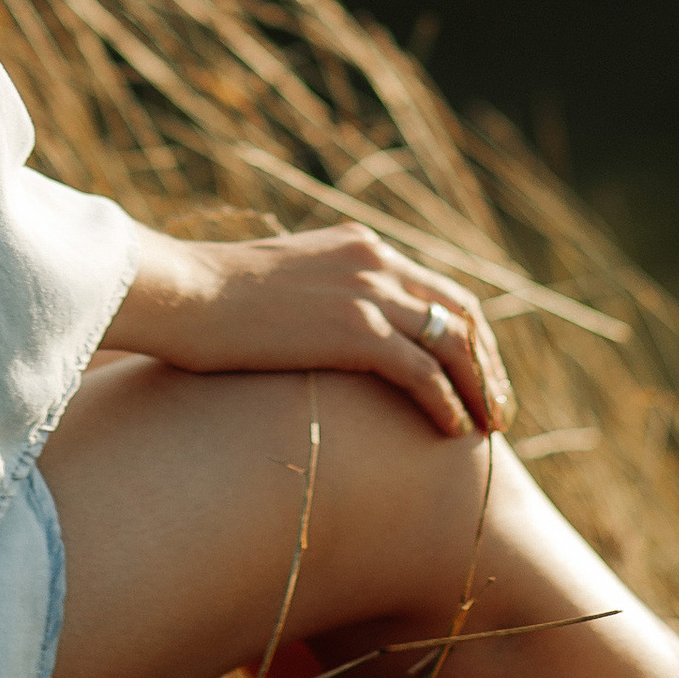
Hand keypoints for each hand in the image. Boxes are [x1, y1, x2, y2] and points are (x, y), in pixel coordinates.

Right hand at [98, 223, 513, 438]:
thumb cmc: (208, 299)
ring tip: (489, 429)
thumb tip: (322, 333)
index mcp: (358, 246)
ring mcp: (366, 293)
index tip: (478, 374)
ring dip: (479, 389)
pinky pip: (422, 371)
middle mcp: (373, 261)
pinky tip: (452, 431)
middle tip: (500, 409)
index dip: (468, 334)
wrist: (179, 291)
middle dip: (488, 363)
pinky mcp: (354, 330)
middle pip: (461, 312)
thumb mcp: (278, 286)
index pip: (437, 289)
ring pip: (453, 343)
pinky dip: (446, 402)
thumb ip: (315, 298)